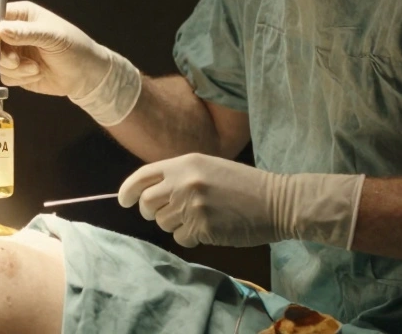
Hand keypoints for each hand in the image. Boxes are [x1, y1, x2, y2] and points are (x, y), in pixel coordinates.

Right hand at [0, 1, 141, 125]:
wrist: (86, 75)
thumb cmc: (75, 48)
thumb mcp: (53, 37)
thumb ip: (26, 33)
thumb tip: (0, 29)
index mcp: (23, 15)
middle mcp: (14, 32)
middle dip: (0, 54)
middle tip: (15, 61)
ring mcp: (14, 52)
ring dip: (15, 69)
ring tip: (36, 68)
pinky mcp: (17, 72)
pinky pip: (6, 77)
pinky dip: (20, 78)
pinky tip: (37, 74)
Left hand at [117, 153, 364, 248]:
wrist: (277, 201)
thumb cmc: (244, 185)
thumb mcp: (209, 168)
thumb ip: (180, 176)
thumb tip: (151, 194)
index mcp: (185, 163)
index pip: (143, 176)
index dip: (129, 190)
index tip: (124, 200)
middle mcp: (184, 181)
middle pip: (147, 203)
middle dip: (151, 212)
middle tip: (166, 214)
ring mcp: (193, 205)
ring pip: (163, 223)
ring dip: (175, 225)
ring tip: (198, 218)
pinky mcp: (203, 227)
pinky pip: (181, 238)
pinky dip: (190, 238)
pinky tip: (208, 229)